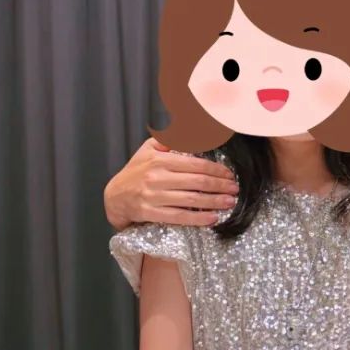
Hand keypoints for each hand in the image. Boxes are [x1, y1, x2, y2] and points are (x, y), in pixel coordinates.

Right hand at [104, 138, 238, 229]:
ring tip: (230, 203)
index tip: (229, 175)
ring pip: (191, 200)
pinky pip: (179, 217)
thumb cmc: (136, 171)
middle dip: (220, 186)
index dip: (216, 170)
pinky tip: (212, 218)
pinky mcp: (150, 213)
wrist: (115, 196)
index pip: (195, 164)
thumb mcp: (148, 149)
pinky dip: (198, 219)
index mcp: (160, 160)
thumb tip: (191, 131)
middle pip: (197, 182)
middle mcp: (157, 177)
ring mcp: (153, 196)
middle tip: (235, 189)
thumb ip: (170, 140)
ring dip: (214, 202)